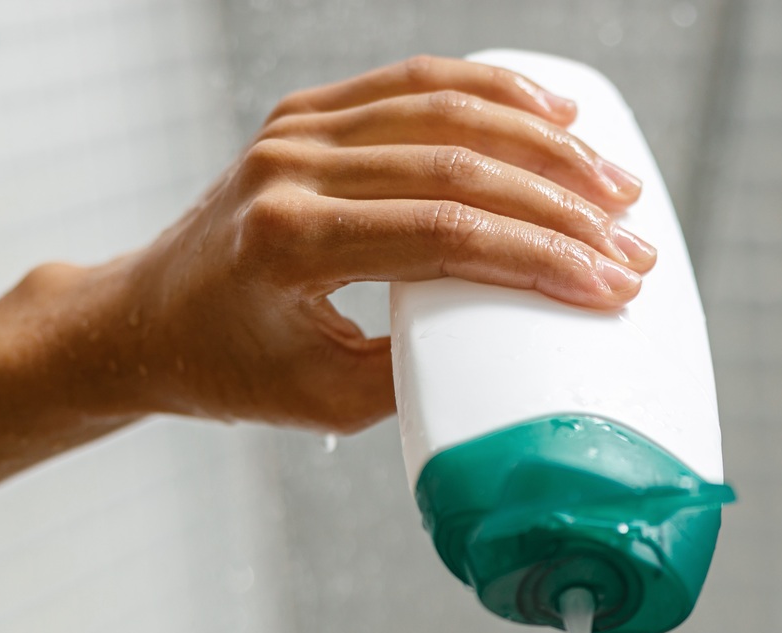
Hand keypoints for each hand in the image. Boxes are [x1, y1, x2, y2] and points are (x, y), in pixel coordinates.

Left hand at [78, 56, 657, 432]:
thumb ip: (421, 374)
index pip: (448, 234)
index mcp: (292, 244)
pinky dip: (494, 93)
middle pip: (461, 167)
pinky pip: (415, 84)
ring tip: (618, 185)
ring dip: (547, 146)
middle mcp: (291, 169)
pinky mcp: (308, 111)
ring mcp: (297, 128)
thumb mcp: (329, 399)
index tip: (612, 288)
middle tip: (634, 248)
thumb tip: (525, 364)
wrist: (147, 318)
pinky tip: (557, 114)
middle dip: (565, 209)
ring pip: (447, 110)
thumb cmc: (235, 370)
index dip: (543, 258)